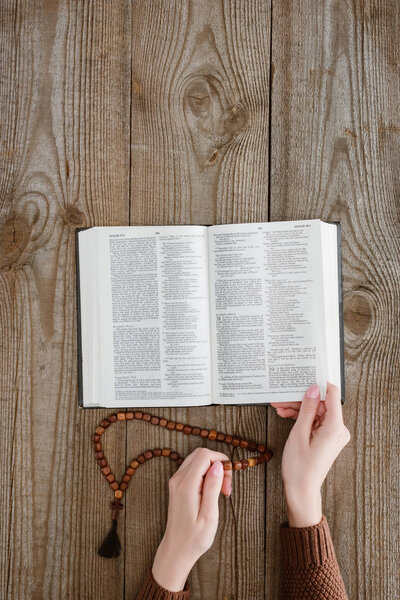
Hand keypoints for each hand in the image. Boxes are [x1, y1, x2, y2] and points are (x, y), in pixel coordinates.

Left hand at [152, 447, 231, 591]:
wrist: (177, 549)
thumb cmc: (195, 538)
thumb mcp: (209, 515)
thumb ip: (212, 487)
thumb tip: (218, 464)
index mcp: (186, 485)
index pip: (205, 455)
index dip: (221, 461)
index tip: (228, 483)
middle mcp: (178, 479)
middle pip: (201, 454)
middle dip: (218, 464)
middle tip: (226, 487)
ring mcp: (175, 481)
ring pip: (197, 459)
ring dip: (212, 469)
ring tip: (220, 491)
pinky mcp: (177, 485)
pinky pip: (193, 468)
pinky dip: (205, 473)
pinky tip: (211, 491)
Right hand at [271, 382, 349, 526]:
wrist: (301, 490)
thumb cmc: (299, 466)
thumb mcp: (299, 433)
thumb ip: (307, 409)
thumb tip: (312, 389)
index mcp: (335, 427)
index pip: (332, 395)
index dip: (319, 384)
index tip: (306, 375)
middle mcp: (339, 429)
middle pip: (321, 404)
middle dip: (300, 399)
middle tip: (281, 397)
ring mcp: (333, 434)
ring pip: (316, 412)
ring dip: (298, 408)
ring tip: (279, 407)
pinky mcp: (327, 438)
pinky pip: (315, 421)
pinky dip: (302, 418)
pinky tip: (286, 415)